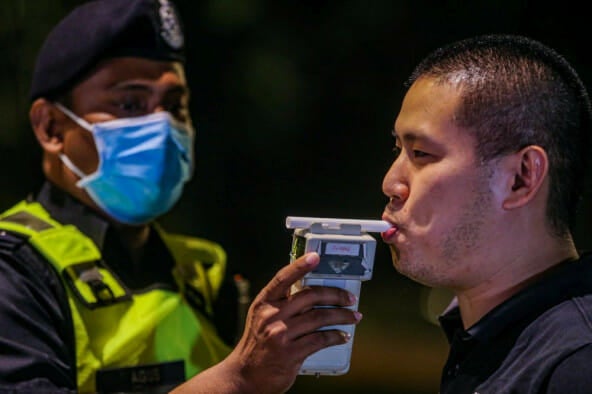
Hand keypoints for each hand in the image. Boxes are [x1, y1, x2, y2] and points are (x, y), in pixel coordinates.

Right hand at [227, 251, 360, 392]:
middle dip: (335, 295)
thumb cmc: (257, 345)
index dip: (300, 265)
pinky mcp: (290, 353)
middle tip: (349, 298)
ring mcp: (281, 334)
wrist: (245, 375)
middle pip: (310, 296)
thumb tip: (313, 295)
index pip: (283, 278)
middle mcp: (271, 316)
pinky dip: (335, 336)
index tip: (316, 257)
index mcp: (264, 303)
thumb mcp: (261, 318)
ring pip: (319, 318)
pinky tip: (342, 336)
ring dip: (341, 316)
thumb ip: (282, 304)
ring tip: (353, 317)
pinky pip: (320, 340)